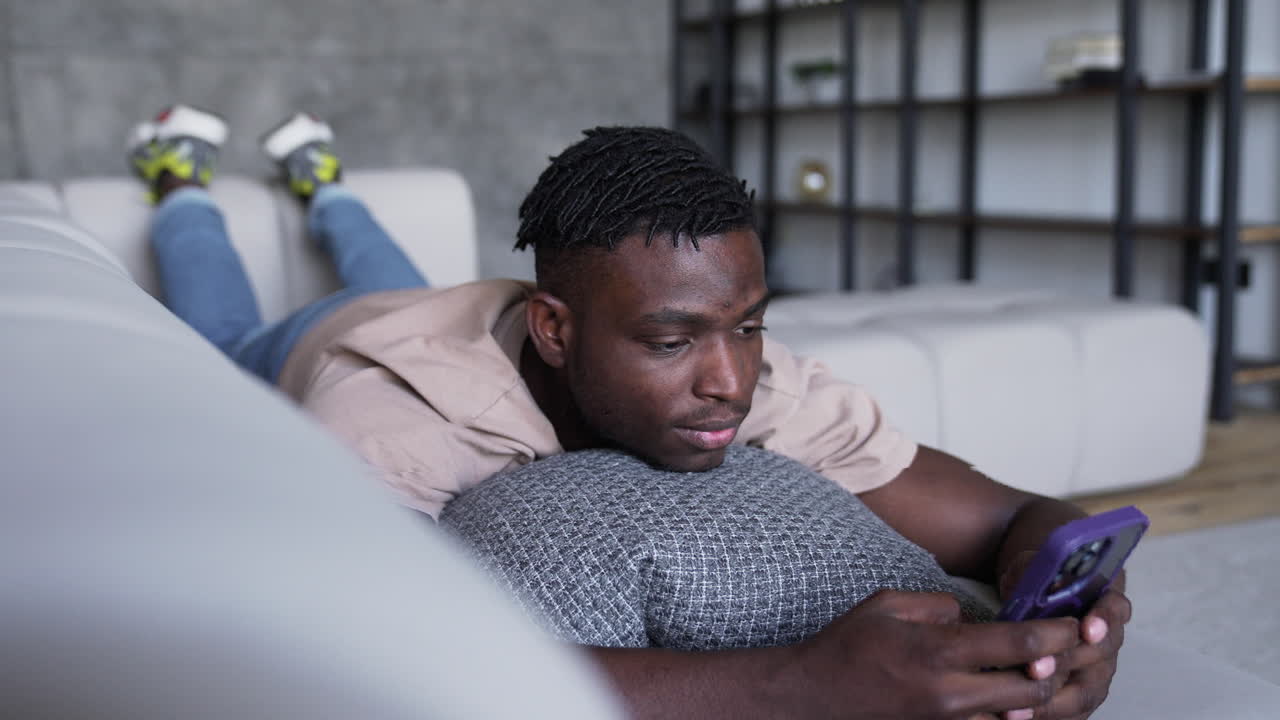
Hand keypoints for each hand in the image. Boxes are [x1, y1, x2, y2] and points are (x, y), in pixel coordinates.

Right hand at [787, 590, 1080, 719]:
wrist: (812, 698)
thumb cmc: (847, 646)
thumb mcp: (888, 604)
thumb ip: (940, 606)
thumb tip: (974, 620)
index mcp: (937, 651)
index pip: (1021, 642)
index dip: (1058, 632)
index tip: (1074, 622)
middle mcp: (949, 693)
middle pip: (1034, 687)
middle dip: (1058, 668)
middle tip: (1069, 651)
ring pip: (1018, 716)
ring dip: (1037, 696)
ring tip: (1043, 674)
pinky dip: (1007, 713)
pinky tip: (1011, 698)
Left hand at [997, 554, 1131, 719]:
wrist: (1039, 601)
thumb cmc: (1038, 582)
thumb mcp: (1034, 567)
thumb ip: (1040, 573)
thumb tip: (1042, 584)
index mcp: (1104, 600)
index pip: (1115, 609)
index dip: (1104, 619)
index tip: (1088, 628)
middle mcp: (1107, 641)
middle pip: (1096, 657)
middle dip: (1063, 664)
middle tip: (1034, 669)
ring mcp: (1097, 672)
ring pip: (1083, 693)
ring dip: (1050, 703)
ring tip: (1015, 709)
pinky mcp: (1080, 697)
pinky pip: (1070, 714)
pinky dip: (1043, 717)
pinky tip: (1012, 718)